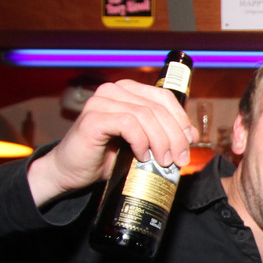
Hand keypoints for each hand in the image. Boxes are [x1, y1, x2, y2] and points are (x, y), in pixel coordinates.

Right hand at [26, 79, 196, 206]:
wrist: (72, 171)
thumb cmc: (106, 157)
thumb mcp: (142, 144)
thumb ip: (163, 134)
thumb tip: (191, 134)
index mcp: (128, 90)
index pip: (164, 97)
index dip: (180, 119)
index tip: (189, 143)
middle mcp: (114, 90)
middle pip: (157, 107)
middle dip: (174, 135)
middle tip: (179, 158)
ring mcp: (101, 102)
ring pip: (145, 115)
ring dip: (160, 140)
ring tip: (163, 160)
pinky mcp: (92, 118)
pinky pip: (127, 123)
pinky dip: (140, 141)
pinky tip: (141, 156)